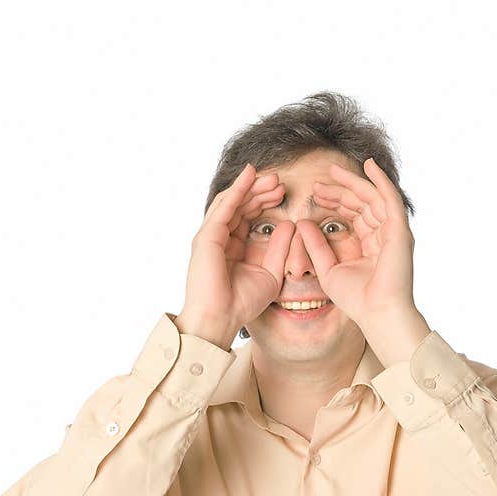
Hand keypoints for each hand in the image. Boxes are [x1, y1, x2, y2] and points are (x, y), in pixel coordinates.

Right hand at [176, 163, 294, 349]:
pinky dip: (237, 189)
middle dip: (260, 191)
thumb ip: (280, 249)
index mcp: (232, 246)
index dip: (264, 202)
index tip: (283, 194)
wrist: (221, 319)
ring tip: (272, 178)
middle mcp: (219, 238)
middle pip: (240, 205)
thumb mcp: (271, 272)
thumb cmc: (242, 303)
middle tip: (279, 182)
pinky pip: (224, 207)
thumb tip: (289, 225)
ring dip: (251, 187)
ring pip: (232, 201)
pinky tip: (250, 176)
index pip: (247, 215)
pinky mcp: (207, 237)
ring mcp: (211, 236)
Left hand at [297, 158, 430, 363]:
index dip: (335, 202)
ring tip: (332, 172)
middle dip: (340, 190)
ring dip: (353, 183)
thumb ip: (316, 246)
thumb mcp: (328, 269)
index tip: (316, 194)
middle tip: (318, 183)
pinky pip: (390, 198)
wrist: (377, 314)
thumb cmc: (357, 299)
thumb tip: (302, 222)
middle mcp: (385, 235)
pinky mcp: (400, 231)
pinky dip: (381, 180)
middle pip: (362, 203)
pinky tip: (369, 165)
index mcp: (371, 244)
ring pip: (373, 197)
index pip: (354, 214)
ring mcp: (394, 232)